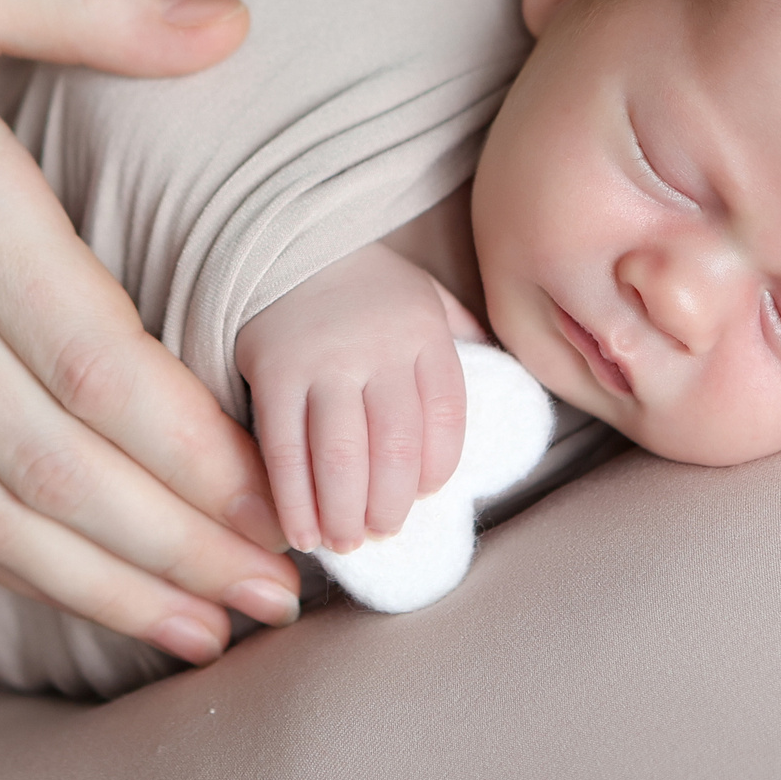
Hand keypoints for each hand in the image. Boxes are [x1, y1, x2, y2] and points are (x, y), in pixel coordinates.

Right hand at [0, 0, 303, 665]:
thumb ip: (93, 1)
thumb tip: (232, 23)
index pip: (95, 364)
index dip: (191, 451)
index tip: (273, 500)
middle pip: (60, 468)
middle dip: (179, 546)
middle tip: (281, 596)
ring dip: (105, 585)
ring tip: (203, 632)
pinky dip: (7, 569)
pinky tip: (78, 595)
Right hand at [233, 243, 471, 553]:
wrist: (283, 238)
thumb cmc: (364, 283)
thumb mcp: (424, 296)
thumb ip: (461, 337)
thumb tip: (507, 383)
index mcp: (424, 332)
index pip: (448, 417)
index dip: (440, 469)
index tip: (428, 497)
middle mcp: (379, 347)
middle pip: (396, 448)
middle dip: (390, 507)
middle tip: (382, 532)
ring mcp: (324, 360)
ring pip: (342, 457)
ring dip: (345, 514)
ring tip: (345, 541)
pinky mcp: (273, 371)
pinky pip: (285, 448)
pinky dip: (295, 501)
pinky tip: (301, 532)